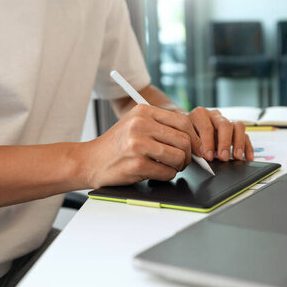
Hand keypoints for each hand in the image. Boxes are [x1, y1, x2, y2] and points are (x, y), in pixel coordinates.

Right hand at [83, 104, 202, 186]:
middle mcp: (140, 124)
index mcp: (143, 111)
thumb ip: (162, 127)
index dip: (194, 138)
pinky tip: (156, 173)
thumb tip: (196, 141)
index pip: (182, 121)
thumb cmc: (117, 146)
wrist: (89, 161)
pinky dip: (166, 175)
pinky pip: (167, 172)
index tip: (197, 149)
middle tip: (182, 162)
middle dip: (188, 155)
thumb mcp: (136, 125)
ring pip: (179, 157)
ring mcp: (138, 144)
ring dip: (178, 167)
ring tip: (168, 167)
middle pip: (184, 140)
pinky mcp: (137, 164)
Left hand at [188, 107, 253, 161]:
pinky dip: (247, 147)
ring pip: (238, 127)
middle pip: (225, 124)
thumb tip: (204, 154)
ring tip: (237, 157)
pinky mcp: (235, 129)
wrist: (188, 128)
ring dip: (238, 143)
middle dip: (225, 143)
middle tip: (223, 157)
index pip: (207, 127)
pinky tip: (248, 157)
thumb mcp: (185, 137)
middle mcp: (215, 116)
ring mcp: (226, 121)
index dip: (208, 143)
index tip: (208, 156)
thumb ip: (193, 144)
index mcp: (200, 114)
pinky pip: (245, 135)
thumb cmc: (186, 134)